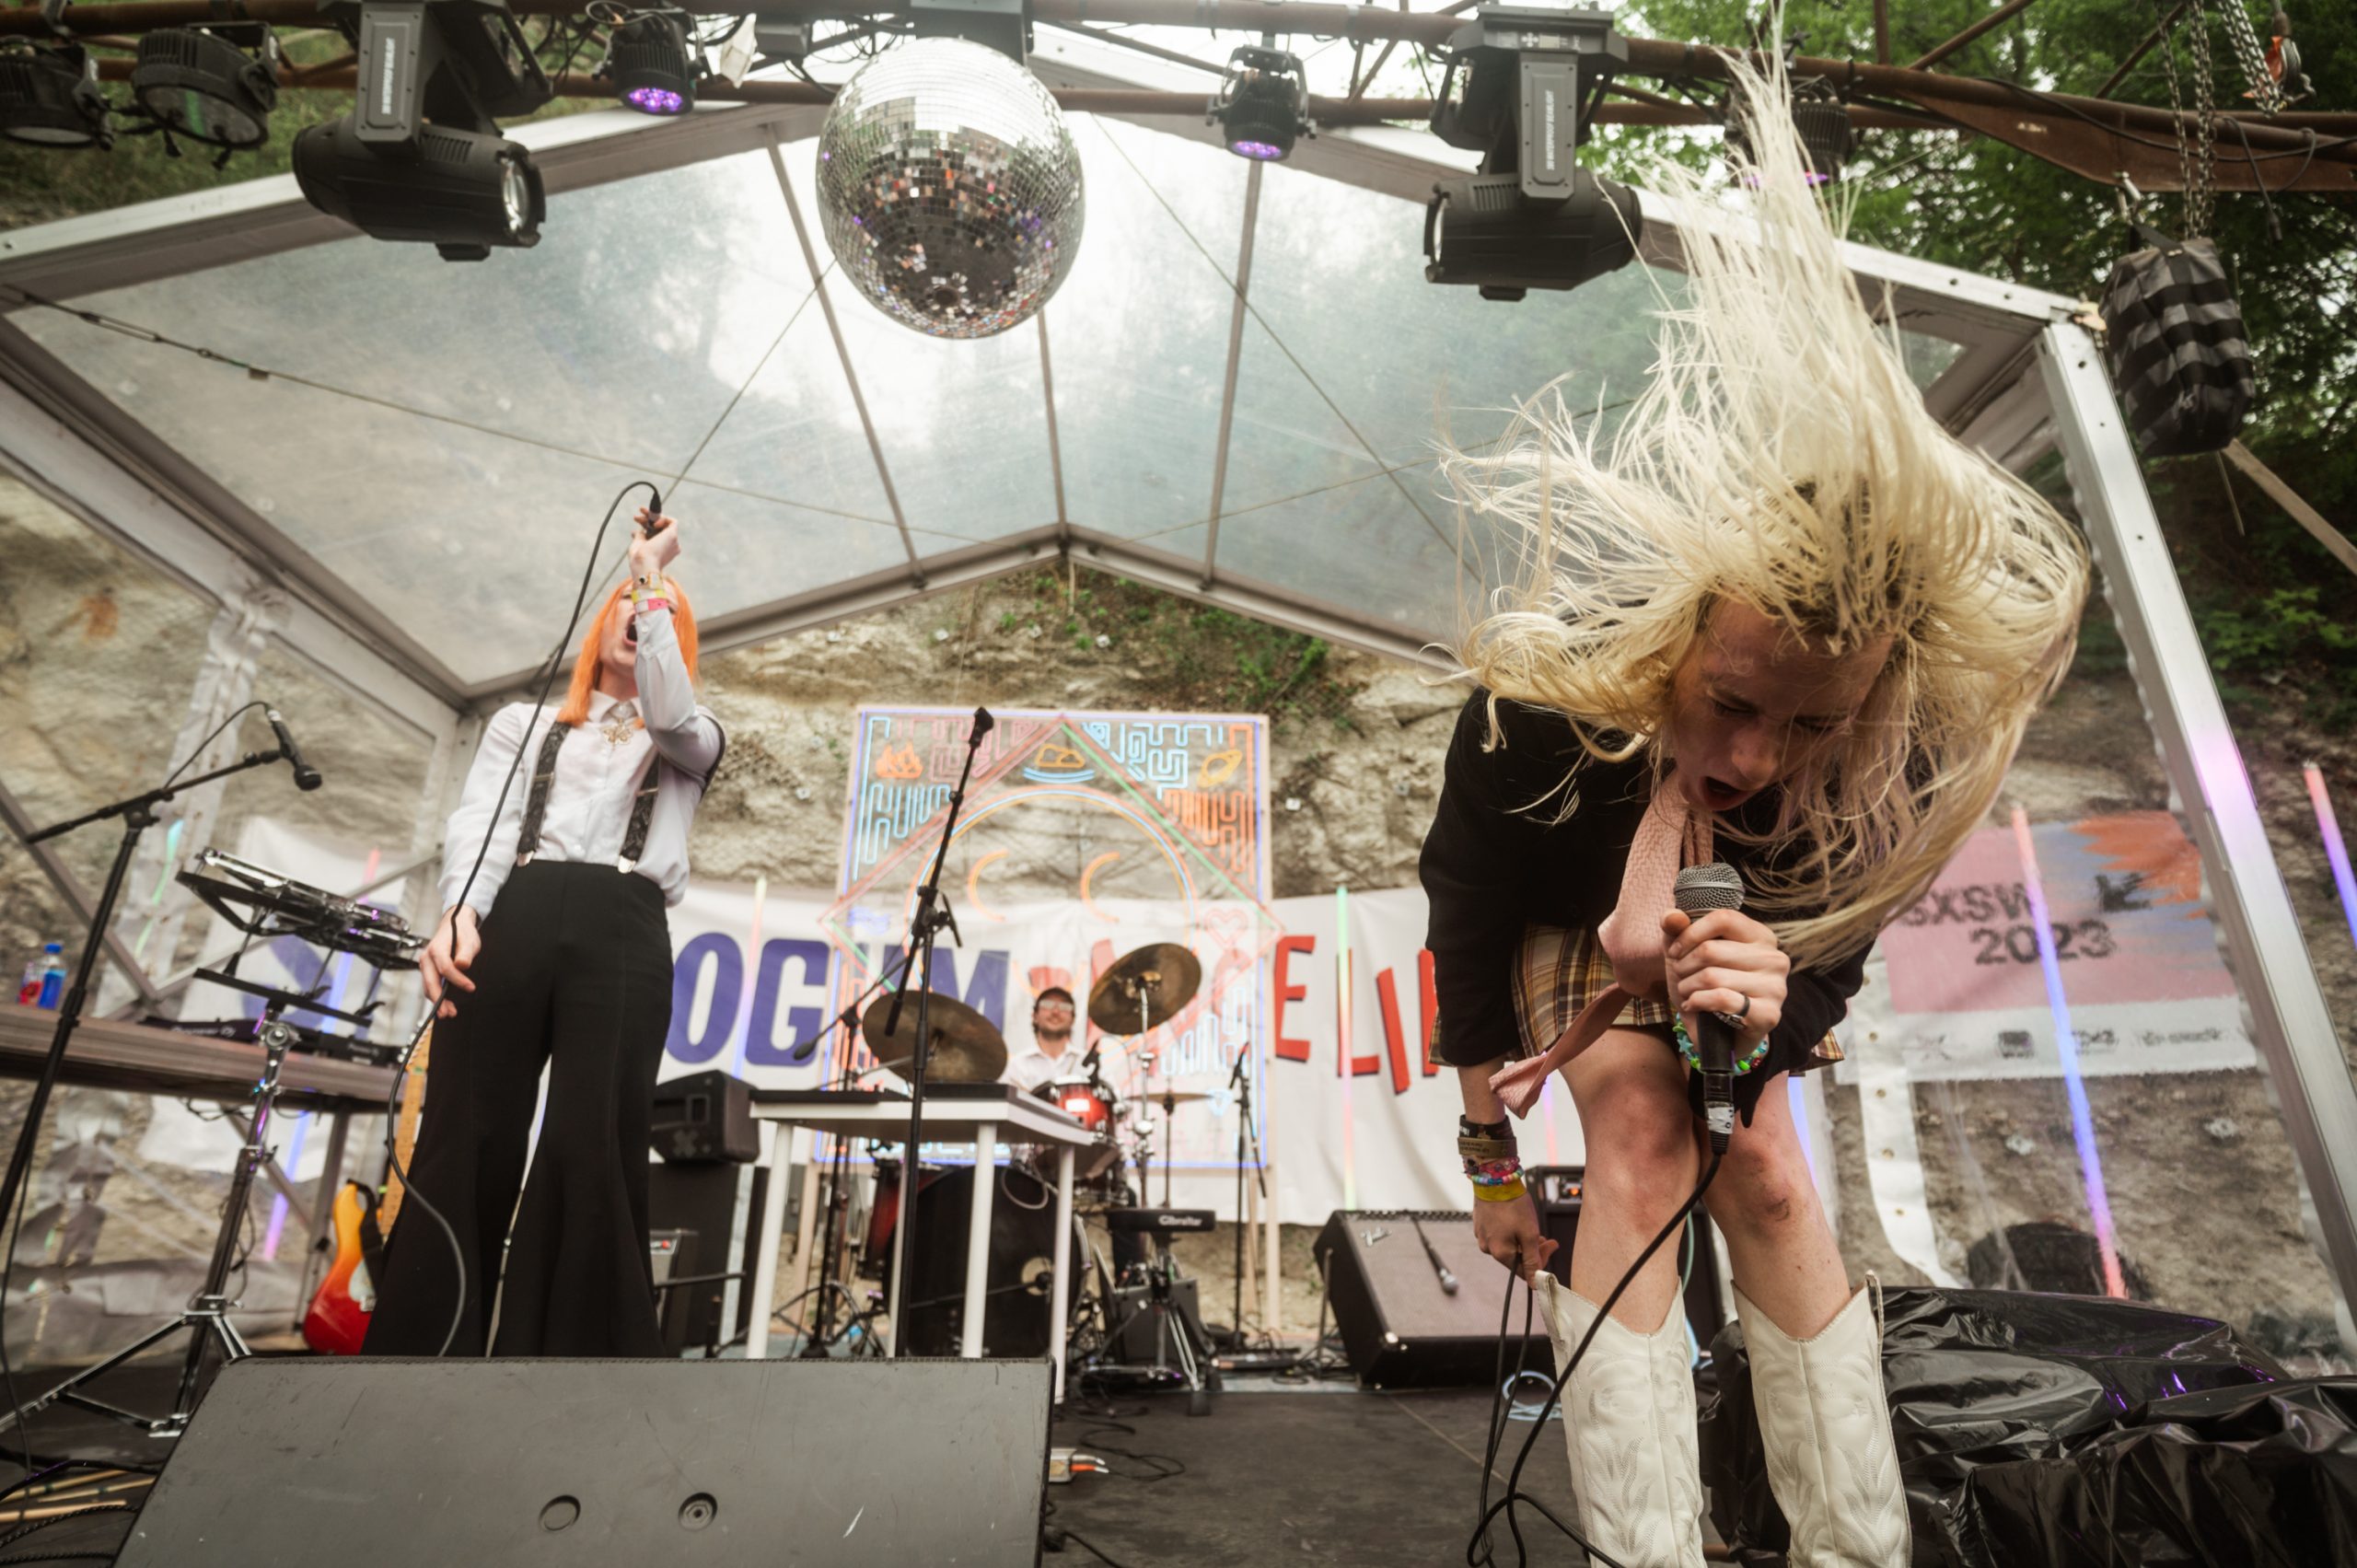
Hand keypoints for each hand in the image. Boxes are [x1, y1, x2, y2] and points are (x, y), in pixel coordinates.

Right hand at [420, 905, 480, 1019]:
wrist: (454, 925)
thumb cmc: (461, 932)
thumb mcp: (468, 940)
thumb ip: (466, 953)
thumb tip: (462, 965)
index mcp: (437, 949)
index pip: (446, 968)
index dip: (458, 980)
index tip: (471, 987)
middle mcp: (427, 958)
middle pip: (431, 981)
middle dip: (439, 999)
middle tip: (448, 1013)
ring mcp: (426, 965)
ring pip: (428, 986)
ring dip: (437, 1001)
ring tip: (449, 1013)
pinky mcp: (428, 970)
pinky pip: (430, 985)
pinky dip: (437, 996)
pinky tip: (445, 1004)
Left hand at [630, 508, 680, 579]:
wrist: (644, 564)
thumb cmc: (639, 559)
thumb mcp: (638, 545)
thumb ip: (640, 537)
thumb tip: (637, 531)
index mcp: (664, 551)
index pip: (657, 533)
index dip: (647, 525)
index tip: (636, 521)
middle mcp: (671, 547)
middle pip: (661, 528)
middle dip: (647, 519)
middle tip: (636, 517)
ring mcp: (674, 542)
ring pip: (665, 523)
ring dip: (651, 516)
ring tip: (639, 515)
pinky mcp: (674, 535)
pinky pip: (672, 521)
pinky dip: (662, 518)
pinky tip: (652, 521)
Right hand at [1472, 1189, 1557, 1284]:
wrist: (1495, 1178)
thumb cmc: (1513, 1205)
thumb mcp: (1529, 1233)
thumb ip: (1533, 1260)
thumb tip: (1534, 1284)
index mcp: (1500, 1253)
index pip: (1523, 1272)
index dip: (1540, 1264)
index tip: (1551, 1246)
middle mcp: (1488, 1248)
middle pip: (1516, 1259)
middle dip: (1534, 1251)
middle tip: (1547, 1237)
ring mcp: (1482, 1236)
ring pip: (1508, 1247)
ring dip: (1523, 1241)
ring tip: (1533, 1227)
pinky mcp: (1480, 1225)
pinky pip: (1499, 1236)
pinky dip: (1512, 1233)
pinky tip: (1518, 1221)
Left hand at [1661, 907, 1786, 1045]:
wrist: (1718, 1033)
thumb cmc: (1705, 986)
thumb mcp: (1686, 953)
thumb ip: (1676, 929)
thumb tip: (1672, 915)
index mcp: (1760, 936)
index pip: (1723, 918)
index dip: (1690, 934)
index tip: (1676, 952)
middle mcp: (1774, 958)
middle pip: (1711, 949)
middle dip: (1684, 966)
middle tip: (1682, 977)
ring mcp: (1775, 987)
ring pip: (1712, 976)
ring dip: (1688, 987)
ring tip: (1688, 993)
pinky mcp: (1769, 1014)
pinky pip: (1721, 999)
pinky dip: (1698, 1002)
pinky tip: (1694, 1006)